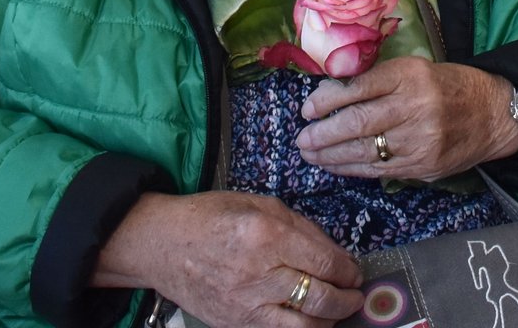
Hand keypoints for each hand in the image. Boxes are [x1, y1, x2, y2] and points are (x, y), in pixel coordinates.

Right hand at [93, 191, 362, 326]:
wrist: (162, 244)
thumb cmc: (208, 217)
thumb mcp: (256, 203)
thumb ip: (298, 226)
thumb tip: (332, 252)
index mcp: (266, 233)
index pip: (325, 261)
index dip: (348, 270)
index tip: (354, 272)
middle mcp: (259, 272)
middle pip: (321, 297)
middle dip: (347, 300)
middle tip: (354, 295)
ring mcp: (246, 304)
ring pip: (305, 326)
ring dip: (329, 322)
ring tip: (336, 312)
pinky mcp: (235, 324)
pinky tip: (308, 321)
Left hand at [296, 58, 517, 180]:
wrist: (492, 114)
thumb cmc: (447, 86)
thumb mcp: (415, 69)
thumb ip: (377, 80)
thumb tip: (330, 94)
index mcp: (410, 75)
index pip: (361, 87)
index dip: (329, 100)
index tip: (307, 108)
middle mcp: (416, 106)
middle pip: (360, 121)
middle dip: (324, 133)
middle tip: (301, 139)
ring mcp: (421, 140)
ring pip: (366, 150)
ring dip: (332, 155)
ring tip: (310, 154)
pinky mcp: (423, 166)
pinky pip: (380, 169)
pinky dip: (352, 168)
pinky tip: (334, 165)